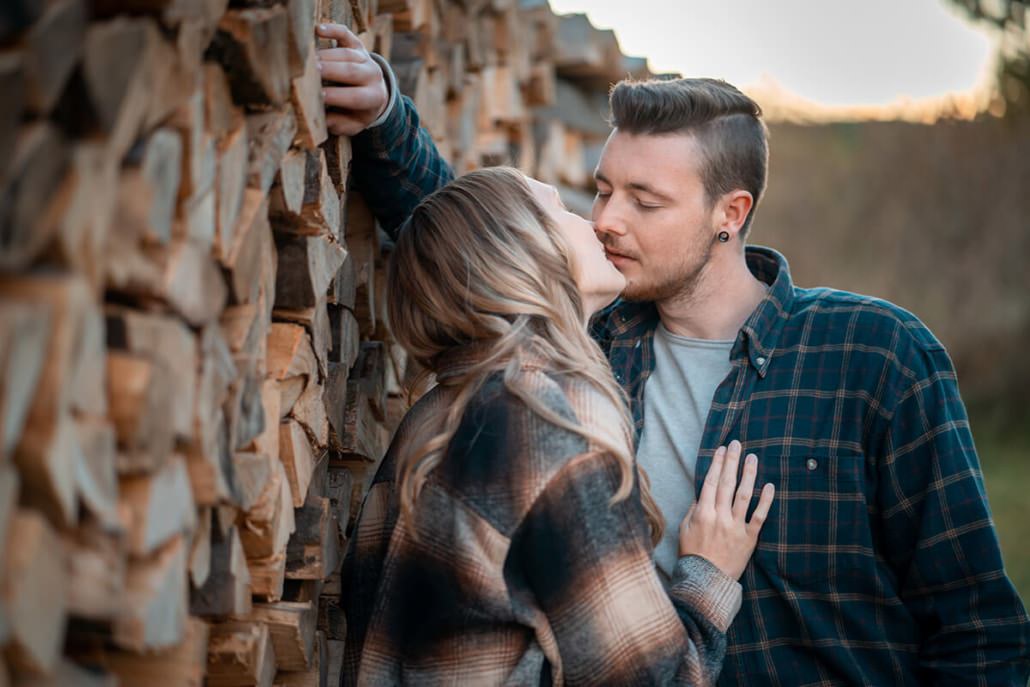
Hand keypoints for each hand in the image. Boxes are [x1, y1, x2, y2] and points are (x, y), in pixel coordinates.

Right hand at [315, 23, 389, 135]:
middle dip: (330, 71)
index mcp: (374, 97)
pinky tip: (317, 30)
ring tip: (308, 61)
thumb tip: (323, 119)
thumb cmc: (358, 111)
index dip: (338, 96)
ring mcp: (366, 58)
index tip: (320, 96)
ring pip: (346, 54)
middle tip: (311, 73)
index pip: (356, 96)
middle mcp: (373, 75)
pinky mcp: (358, 45)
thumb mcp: (353, 124)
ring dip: (326, 56)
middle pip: (351, 71)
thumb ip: (340, 124)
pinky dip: (333, 30)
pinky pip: (346, 34)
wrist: (375, 92)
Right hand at [678, 440, 774, 579]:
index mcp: (702, 513)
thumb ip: (693, 511)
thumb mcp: (684, 530)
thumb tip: (701, 495)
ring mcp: (735, 527)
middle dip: (731, 461)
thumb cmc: (692, 556)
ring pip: (743, 495)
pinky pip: (759, 516)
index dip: (716, 463)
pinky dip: (765, 501)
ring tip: (752, 458)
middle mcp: (719, 517)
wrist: (705, 582)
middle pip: (726, 483)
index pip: (709, 482)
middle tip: (736, 444)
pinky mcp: (749, 538)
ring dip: (748, 474)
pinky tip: (770, 486)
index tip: (720, 449)